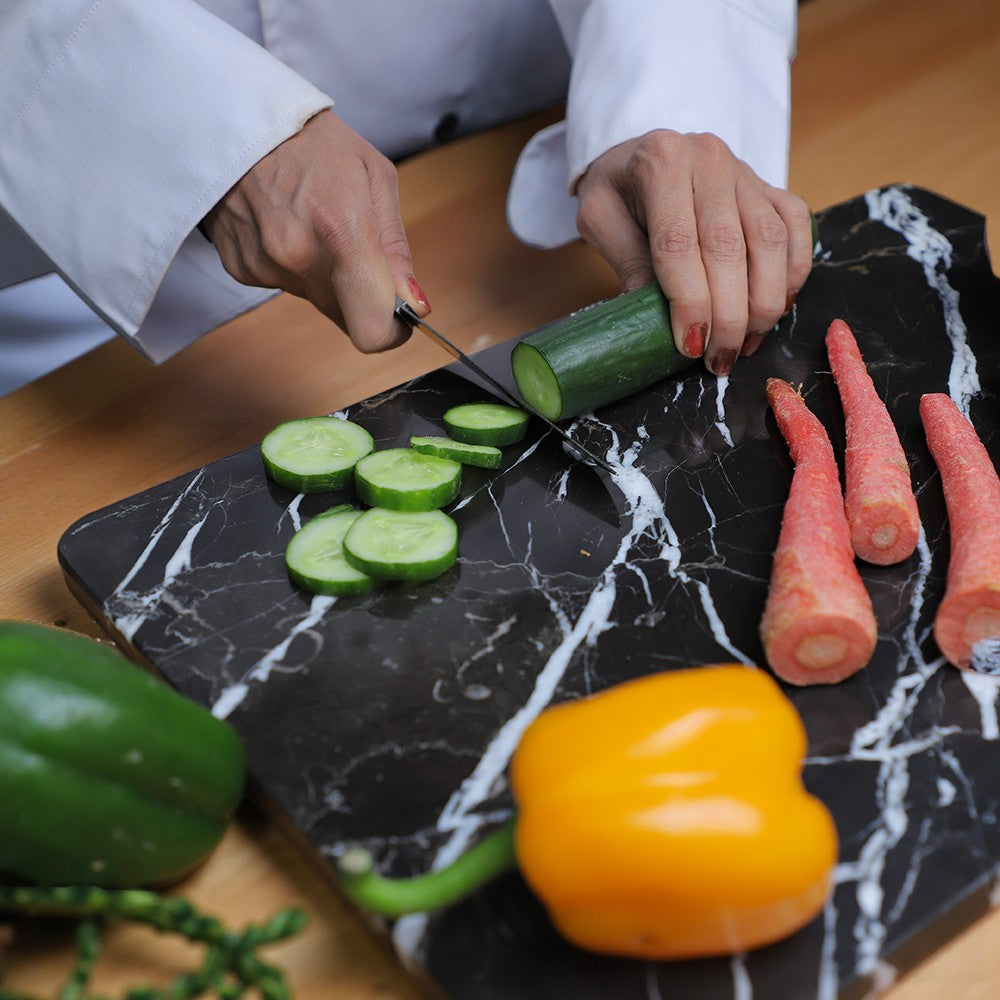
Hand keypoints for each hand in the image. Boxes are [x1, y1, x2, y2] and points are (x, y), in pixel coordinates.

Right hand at [200, 110, 428, 352]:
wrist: (231, 114)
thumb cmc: (311, 139)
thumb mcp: (374, 177)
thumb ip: (396, 250)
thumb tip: (415, 305)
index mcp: (342, 232)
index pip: (372, 330)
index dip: (392, 331)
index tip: (398, 315)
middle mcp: (299, 258)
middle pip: (347, 318)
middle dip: (360, 294)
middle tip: (353, 247)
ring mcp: (264, 266)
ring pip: (316, 298)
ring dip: (323, 272)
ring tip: (311, 219)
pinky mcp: (240, 268)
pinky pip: (284, 282)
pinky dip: (291, 261)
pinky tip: (283, 221)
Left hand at [574, 130, 813, 375]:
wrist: (641, 153)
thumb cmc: (618, 193)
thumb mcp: (601, 222)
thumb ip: (628, 263)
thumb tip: (655, 322)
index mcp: (661, 163)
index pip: (679, 243)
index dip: (689, 301)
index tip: (690, 345)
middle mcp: (710, 159)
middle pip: (729, 248)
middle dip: (729, 315)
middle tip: (719, 358)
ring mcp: (746, 171)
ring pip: (770, 241)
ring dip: (764, 302)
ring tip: (745, 343)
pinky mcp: (770, 185)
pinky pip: (796, 228)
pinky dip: (792, 274)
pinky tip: (774, 309)